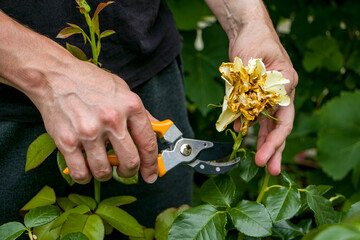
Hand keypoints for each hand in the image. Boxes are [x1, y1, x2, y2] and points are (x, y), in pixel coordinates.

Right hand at [35, 59, 157, 183]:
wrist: (54, 75)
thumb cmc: (89, 81)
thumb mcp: (122, 89)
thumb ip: (141, 112)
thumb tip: (157, 128)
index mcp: (130, 106)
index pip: (148, 143)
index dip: (151, 164)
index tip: (151, 174)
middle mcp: (112, 119)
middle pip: (130, 162)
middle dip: (129, 172)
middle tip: (124, 171)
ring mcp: (89, 131)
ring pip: (104, 171)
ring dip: (106, 174)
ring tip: (102, 166)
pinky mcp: (67, 141)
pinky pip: (80, 173)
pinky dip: (85, 177)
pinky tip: (85, 169)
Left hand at [229, 20, 297, 174]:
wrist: (246, 33)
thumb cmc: (257, 40)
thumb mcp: (260, 59)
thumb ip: (262, 82)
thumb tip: (261, 104)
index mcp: (286, 87)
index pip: (284, 120)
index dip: (275, 141)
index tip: (265, 156)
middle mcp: (278, 95)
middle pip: (278, 128)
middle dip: (274, 150)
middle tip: (269, 170)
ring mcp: (265, 98)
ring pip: (265, 126)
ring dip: (262, 144)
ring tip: (259, 162)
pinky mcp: (252, 97)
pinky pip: (250, 117)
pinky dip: (246, 128)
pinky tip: (242, 138)